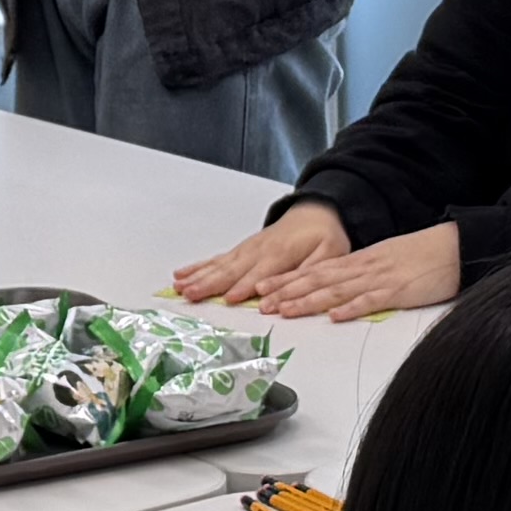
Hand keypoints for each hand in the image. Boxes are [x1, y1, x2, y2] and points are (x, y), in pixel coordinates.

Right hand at [175, 200, 352, 305]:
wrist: (317, 212)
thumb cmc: (325, 236)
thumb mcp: (330, 254)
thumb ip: (309, 273)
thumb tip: (285, 293)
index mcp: (281, 253)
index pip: (260, 272)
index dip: (245, 285)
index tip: (229, 298)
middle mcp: (259, 250)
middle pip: (231, 270)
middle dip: (210, 283)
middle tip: (191, 295)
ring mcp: (247, 249)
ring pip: (219, 264)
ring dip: (199, 276)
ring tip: (180, 287)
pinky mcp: (241, 250)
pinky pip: (217, 259)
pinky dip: (199, 266)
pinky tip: (183, 275)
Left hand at [249, 221, 461, 322]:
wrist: (456, 247)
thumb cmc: (425, 257)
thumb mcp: (386, 263)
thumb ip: (362, 276)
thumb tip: (338, 293)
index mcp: (361, 262)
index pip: (317, 271)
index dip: (288, 281)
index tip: (264, 289)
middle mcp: (364, 268)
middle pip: (319, 279)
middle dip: (287, 291)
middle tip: (261, 302)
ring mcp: (380, 278)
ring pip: (337, 289)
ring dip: (308, 300)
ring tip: (284, 310)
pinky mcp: (399, 290)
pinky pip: (372, 300)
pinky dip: (352, 308)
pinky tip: (335, 316)